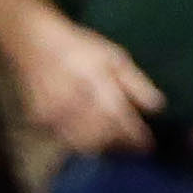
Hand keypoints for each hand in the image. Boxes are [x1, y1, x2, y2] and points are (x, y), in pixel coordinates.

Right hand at [12, 9, 162, 156]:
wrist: (35, 45)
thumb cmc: (82, 49)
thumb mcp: (115, 57)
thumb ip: (136, 83)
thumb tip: (157, 107)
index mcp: (92, 80)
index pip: (117, 116)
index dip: (134, 134)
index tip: (148, 146)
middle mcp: (69, 100)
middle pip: (99, 135)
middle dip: (120, 144)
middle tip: (135, 147)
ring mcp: (50, 113)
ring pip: (81, 143)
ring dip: (102, 146)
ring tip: (117, 144)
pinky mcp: (38, 122)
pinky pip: (64, 139)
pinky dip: (81, 140)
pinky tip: (92, 134)